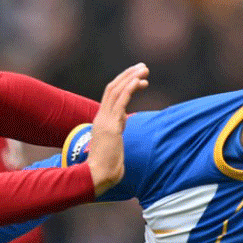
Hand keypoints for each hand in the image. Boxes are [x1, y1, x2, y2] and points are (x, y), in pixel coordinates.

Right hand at [87, 63, 148, 195]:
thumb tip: (124, 122)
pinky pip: (120, 101)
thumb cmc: (106, 167)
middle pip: (113, 88)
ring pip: (117, 90)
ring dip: (131, 77)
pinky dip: (130, 88)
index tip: (139, 80)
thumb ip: (117, 131)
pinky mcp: (111, 125)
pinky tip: (139, 80)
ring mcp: (105, 120)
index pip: (111, 96)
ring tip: (144, 69)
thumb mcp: (113, 144)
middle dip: (128, 75)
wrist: (97, 176)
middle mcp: (101, 117)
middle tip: (142, 67)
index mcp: (101, 121)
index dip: (125, 85)